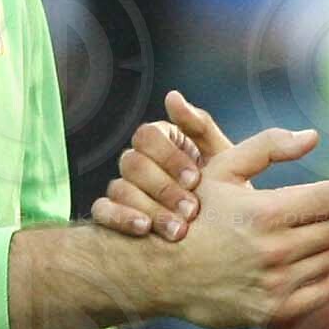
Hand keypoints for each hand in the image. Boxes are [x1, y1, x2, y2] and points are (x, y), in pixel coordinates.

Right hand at [90, 89, 222, 240]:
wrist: (226, 232)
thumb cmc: (226, 191)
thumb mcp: (223, 158)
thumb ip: (200, 127)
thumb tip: (171, 96)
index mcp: (162, 142)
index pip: (148, 136)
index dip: (169, 157)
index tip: (195, 180)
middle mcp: (139, 162)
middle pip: (132, 163)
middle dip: (162, 188)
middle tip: (191, 211)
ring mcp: (124, 188)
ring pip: (119, 188)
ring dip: (148, 208)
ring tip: (177, 230)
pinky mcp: (114, 214)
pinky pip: (102, 211)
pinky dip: (120, 218)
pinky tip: (144, 229)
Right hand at [156, 117, 328, 328]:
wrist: (161, 271)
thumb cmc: (194, 212)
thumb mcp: (222, 170)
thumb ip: (268, 146)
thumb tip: (313, 137)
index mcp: (265, 211)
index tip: (320, 194)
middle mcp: (273, 250)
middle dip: (327, 217)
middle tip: (308, 216)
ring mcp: (274, 283)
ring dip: (324, 245)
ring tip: (302, 239)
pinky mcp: (274, 310)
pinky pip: (328, 288)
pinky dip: (325, 274)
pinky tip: (305, 265)